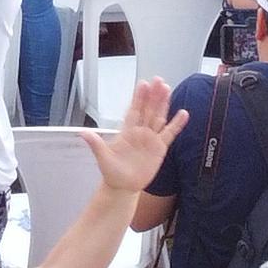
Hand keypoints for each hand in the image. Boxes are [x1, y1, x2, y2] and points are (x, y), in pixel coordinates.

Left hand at [85, 76, 185, 190]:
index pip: (134, 110)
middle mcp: (140, 132)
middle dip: (153, 95)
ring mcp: (151, 138)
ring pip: (158, 117)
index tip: (143, 84)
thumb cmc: (112, 172)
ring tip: (167, 89)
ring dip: (163, 104)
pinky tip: (183, 114)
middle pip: (148, 110)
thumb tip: (83, 133)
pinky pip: (169, 133)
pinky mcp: (160, 148)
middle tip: (159, 81)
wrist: (123, 187)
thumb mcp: (103, 158)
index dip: (139, 98)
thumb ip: (96, 144)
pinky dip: (176, 124)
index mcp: (127, 131)